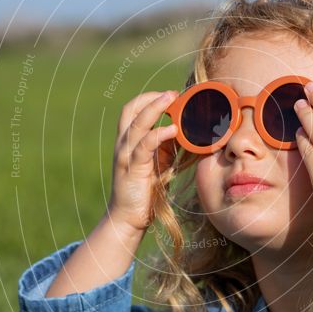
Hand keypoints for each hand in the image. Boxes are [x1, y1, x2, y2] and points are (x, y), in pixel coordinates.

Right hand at [108, 90, 178, 232]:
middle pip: (130, 110)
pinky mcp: (132, 168)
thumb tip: (189, 131)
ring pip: (137, 123)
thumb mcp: (158, 162)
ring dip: (155, 108)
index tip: (170, 95)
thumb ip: (166, 145)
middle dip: (151, 98)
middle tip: (172, 94)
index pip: (133, 110)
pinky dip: (158, 134)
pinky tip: (173, 130)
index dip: (149, 98)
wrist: (128, 218)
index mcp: (129, 141)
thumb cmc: (145, 190)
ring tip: (172, 100)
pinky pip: (144, 146)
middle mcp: (124, 144)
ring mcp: (126, 155)